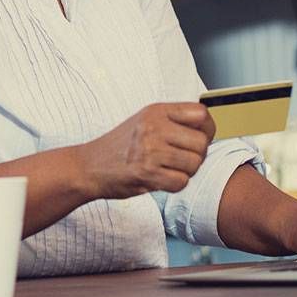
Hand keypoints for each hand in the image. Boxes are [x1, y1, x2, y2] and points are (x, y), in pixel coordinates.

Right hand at [76, 102, 215, 199]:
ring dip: (185, 172)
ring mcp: (150, 150)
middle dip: (196, 156)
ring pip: (194, 164)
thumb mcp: (145, 121)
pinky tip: (160, 179)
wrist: (89, 166)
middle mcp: (154, 127)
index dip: (207, 129)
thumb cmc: (120, 146)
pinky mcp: (146, 173)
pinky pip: (181, 182)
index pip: (201, 114)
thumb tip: (208, 129)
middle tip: (180, 160)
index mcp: (156, 111)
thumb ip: (173, 121)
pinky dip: (174, 185)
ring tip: (168, 169)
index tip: (199, 138)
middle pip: (202, 143)